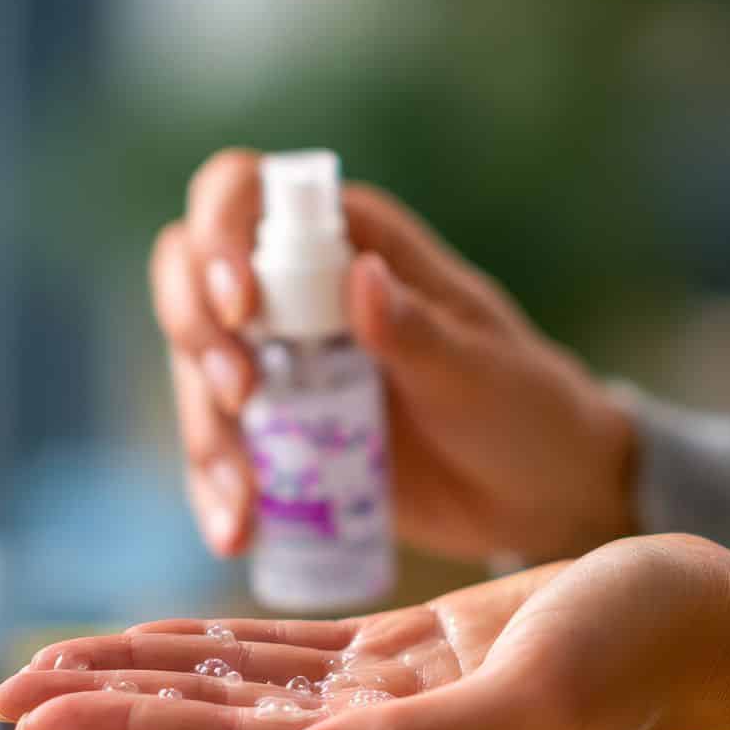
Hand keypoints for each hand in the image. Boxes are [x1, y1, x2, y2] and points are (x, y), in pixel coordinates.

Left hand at [0, 535, 729, 729]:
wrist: (702, 621)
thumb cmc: (637, 649)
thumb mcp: (535, 688)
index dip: (128, 726)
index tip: (34, 710)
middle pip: (213, 723)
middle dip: (107, 704)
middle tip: (2, 690)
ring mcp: (386, 704)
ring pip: (237, 685)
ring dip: (145, 671)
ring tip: (54, 662)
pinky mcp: (405, 656)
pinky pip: (288, 650)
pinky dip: (217, 640)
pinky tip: (162, 635)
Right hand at [152, 148, 636, 561]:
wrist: (540, 496)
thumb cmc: (524, 407)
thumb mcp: (479, 372)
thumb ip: (418, 331)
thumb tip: (362, 275)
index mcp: (351, 241)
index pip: (244, 194)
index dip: (219, 235)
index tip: (243, 308)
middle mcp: (298, 291)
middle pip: (188, 278)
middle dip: (196, 337)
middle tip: (241, 399)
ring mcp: (280, 365)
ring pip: (194, 371)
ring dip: (204, 433)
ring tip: (245, 505)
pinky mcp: (277, 436)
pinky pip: (218, 451)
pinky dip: (213, 491)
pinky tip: (237, 534)